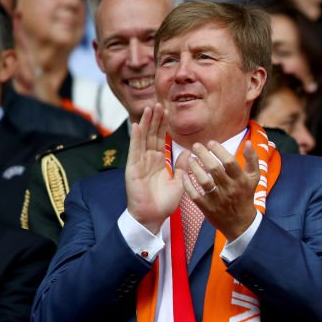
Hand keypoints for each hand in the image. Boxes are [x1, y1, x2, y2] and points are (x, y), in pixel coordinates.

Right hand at [125, 104, 182, 233]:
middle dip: (155, 120)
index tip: (168, 111)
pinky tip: (136, 125)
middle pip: (152, 135)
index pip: (161, 140)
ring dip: (145, 123)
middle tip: (159, 103)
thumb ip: (183, 167)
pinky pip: (134, 150)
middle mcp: (148, 160)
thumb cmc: (163, 203)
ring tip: (149, 108)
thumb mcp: (179, 183)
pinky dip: (135, 137)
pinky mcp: (132, 169)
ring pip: (143, 139)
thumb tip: (189, 152)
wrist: (151, 218)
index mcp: (158, 163)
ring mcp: (139, 163)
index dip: (164, 126)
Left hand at [177, 139, 260, 240]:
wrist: (241, 223)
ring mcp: (217, 199)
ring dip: (195, 167)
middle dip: (203, 154)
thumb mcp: (254, 178)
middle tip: (196, 146)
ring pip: (204, 181)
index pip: (230, 162)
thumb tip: (247, 142)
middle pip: (214, 168)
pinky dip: (188, 184)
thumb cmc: (245, 196)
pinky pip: (194, 194)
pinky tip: (184, 175)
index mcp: (241, 181)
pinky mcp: (207, 208)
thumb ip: (252, 160)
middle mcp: (230, 189)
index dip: (219, 150)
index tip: (210, 143)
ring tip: (190, 158)